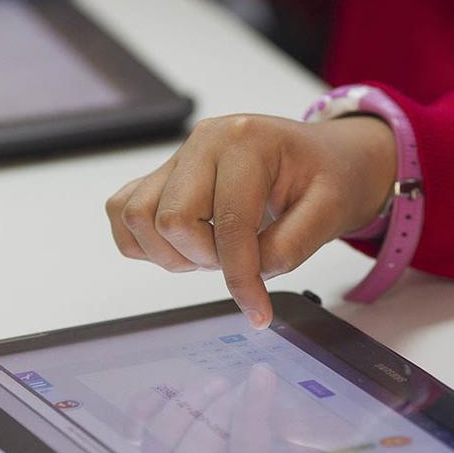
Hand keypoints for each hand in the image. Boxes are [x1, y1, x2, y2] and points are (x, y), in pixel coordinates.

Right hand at [106, 115, 396, 327]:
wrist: (322, 158)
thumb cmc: (327, 178)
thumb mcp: (330, 211)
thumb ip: (291, 247)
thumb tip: (250, 276)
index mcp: (248, 140)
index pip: (229, 222)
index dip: (242, 277)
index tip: (259, 312)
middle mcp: (204, 140)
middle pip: (171, 220)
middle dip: (204, 260)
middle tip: (238, 263)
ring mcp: (177, 156)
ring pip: (138, 216)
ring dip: (172, 253)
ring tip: (213, 252)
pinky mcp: (161, 174)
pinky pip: (124, 211)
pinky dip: (145, 242)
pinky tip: (185, 247)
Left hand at [127, 364, 348, 452]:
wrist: (274, 422)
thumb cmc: (300, 431)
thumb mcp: (321, 432)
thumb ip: (314, 429)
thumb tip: (292, 421)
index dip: (250, 417)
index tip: (263, 373)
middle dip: (216, 414)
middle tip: (234, 384)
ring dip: (183, 409)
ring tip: (215, 383)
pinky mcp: (165, 445)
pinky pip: (137, 434)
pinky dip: (146, 408)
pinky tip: (174, 389)